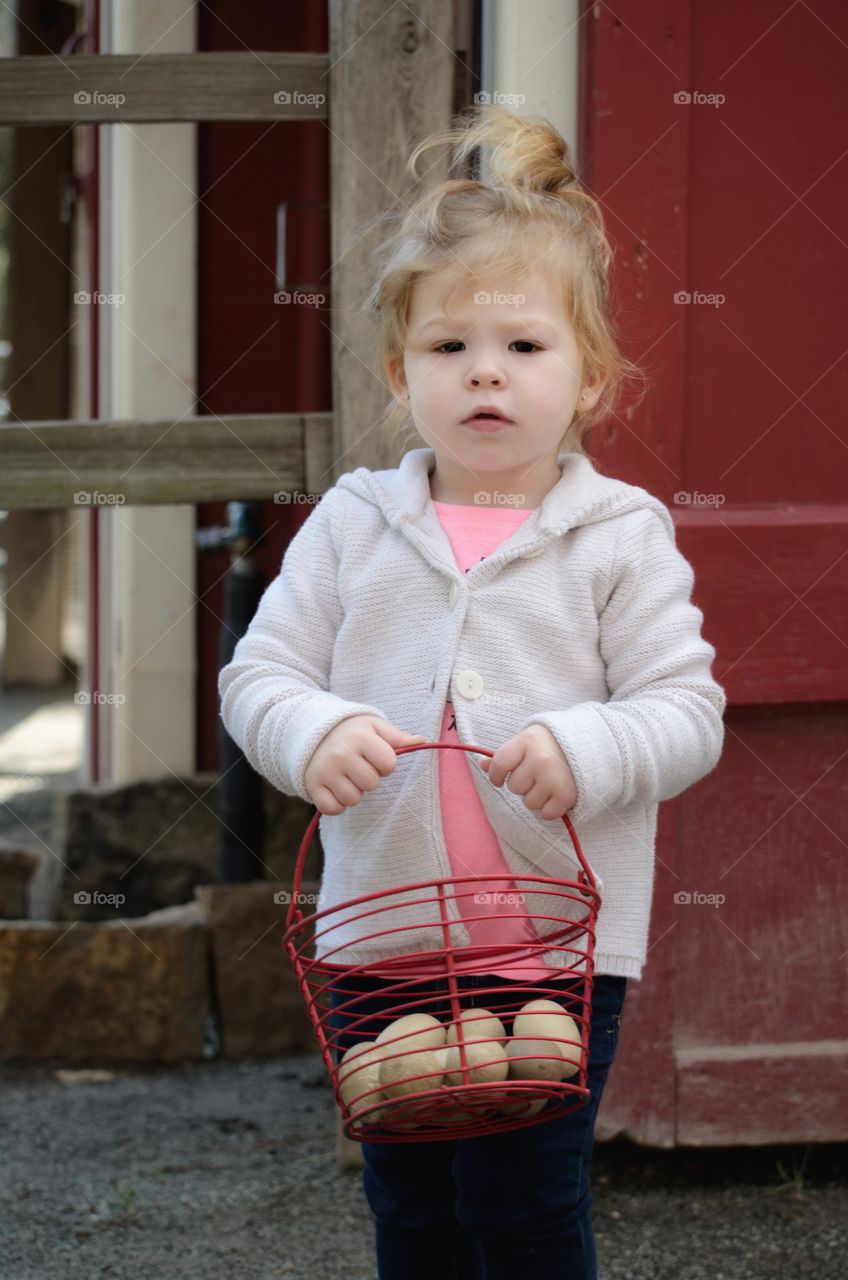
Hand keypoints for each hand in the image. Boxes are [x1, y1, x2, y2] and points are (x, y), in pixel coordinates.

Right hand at [304, 715, 426, 814]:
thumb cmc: (351, 731)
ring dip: (354, 792)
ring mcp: (325, 771)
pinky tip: (336, 789)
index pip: (388, 764)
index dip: (385, 763)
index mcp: (360, 737)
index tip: (374, 756)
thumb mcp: (374, 727)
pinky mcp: (313, 786)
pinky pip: (332, 809)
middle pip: (371, 784)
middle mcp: (341, 754)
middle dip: (369, 778)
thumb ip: (397, 737)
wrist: (311, 731)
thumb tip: (423, 741)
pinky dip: (337, 804)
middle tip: (359, 766)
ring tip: (346, 776)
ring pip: (353, 799)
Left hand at [480, 724, 577, 820]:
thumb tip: (483, 766)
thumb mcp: (527, 742)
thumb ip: (505, 755)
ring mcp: (554, 777)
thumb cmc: (550, 745)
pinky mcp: (567, 794)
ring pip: (529, 803)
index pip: (499, 764)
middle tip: (536, 774)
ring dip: (536, 797)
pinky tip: (556, 795)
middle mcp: (540, 759)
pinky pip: (546, 814)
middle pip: (514, 787)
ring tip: (548, 783)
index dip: (496, 775)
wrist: (589, 744)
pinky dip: (550, 809)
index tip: (500, 778)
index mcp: (527, 741)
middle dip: (522, 784)